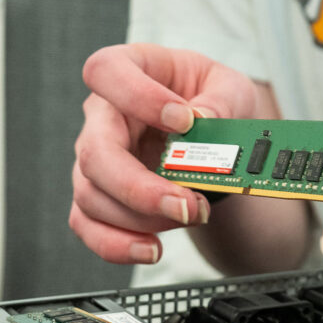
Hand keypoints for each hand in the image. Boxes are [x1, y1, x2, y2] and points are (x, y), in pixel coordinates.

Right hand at [72, 43, 259, 262]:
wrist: (216, 137)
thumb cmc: (215, 101)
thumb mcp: (232, 89)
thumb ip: (222, 101)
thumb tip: (204, 121)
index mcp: (130, 72)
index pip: (106, 72)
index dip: (138, 97)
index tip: (184, 121)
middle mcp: (104, 117)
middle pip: (94, 153)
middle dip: (141, 188)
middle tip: (188, 204)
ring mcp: (99, 161)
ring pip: (93, 196)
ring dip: (144, 218)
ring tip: (193, 216)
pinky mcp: (104, 198)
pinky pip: (89, 226)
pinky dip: (117, 245)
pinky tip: (152, 250)